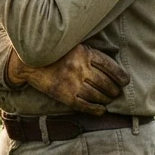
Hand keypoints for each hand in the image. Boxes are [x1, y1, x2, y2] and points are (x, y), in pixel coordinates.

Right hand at [7, 45, 129, 114]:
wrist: (29, 62)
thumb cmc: (55, 52)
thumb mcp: (75, 45)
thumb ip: (92, 52)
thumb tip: (114, 58)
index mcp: (85, 53)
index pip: (111, 68)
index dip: (121, 77)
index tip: (124, 82)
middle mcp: (81, 68)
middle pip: (107, 84)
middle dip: (115, 90)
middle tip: (116, 92)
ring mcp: (73, 83)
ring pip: (99, 96)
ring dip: (107, 100)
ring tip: (108, 99)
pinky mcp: (66, 96)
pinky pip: (86, 106)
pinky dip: (97, 109)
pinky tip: (101, 109)